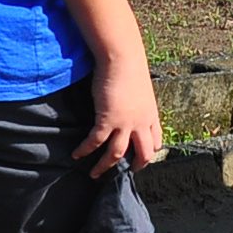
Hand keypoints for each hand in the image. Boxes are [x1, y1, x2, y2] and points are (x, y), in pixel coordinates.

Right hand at [77, 51, 164, 174]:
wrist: (122, 58)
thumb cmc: (130, 66)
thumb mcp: (140, 89)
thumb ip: (137, 102)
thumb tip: (128, 103)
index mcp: (151, 115)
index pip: (156, 141)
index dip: (149, 151)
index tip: (142, 157)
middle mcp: (141, 123)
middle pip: (143, 153)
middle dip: (135, 166)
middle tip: (126, 172)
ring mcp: (125, 124)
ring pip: (117, 154)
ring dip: (104, 166)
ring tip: (94, 174)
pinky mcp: (107, 120)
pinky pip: (95, 142)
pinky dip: (85, 150)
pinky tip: (76, 155)